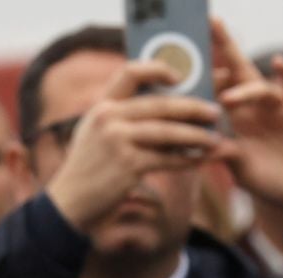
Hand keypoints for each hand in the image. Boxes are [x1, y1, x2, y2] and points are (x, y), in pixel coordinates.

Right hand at [45, 60, 221, 233]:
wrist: (68, 203)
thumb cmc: (87, 169)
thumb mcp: (94, 134)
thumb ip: (119, 117)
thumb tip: (164, 108)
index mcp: (101, 106)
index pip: (130, 72)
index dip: (158, 69)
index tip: (179, 77)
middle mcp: (108, 118)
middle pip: (161, 104)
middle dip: (193, 107)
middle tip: (215, 111)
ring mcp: (117, 141)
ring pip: (168, 132)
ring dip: (196, 135)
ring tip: (215, 138)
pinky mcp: (127, 165)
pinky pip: (166, 158)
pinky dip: (186, 159)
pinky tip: (200, 160)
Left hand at [211, 18, 282, 211]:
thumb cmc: (266, 179)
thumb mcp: (239, 165)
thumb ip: (224, 153)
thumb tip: (201, 146)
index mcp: (234, 116)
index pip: (216, 88)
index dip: (203, 74)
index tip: (182, 61)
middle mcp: (254, 106)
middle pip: (238, 70)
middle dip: (225, 45)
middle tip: (210, 22)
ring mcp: (277, 107)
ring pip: (259, 86)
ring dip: (243, 90)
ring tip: (227, 99)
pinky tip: (279, 63)